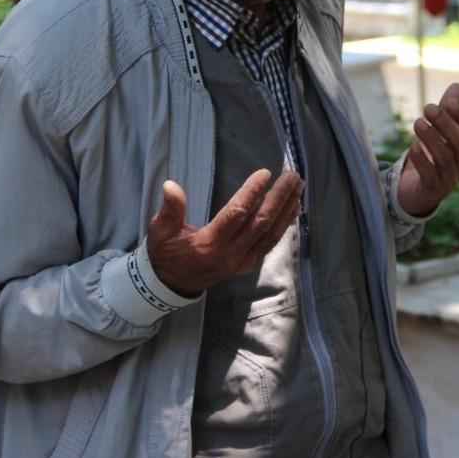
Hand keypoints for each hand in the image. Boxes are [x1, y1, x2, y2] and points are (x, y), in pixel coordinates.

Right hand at [147, 169, 303, 296]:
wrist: (173, 285)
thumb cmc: (166, 252)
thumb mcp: (160, 230)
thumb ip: (169, 209)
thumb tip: (171, 185)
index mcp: (209, 244)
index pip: (236, 214)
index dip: (252, 193)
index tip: (265, 173)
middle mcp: (230, 254)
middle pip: (261, 223)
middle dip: (279, 198)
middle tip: (292, 176)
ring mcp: (242, 261)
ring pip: (270, 234)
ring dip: (286, 209)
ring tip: (298, 187)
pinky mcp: (247, 264)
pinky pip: (270, 243)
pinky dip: (283, 225)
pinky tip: (293, 209)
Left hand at [397, 83, 458, 217]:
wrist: (418, 188)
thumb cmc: (433, 153)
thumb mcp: (440, 130)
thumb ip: (449, 108)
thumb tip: (458, 86)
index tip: (447, 101)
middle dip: (445, 124)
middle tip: (427, 108)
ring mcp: (450, 179)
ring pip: (445, 158)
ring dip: (432, 139)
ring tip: (418, 123)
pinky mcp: (434, 190)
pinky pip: (431, 176)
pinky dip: (423, 161)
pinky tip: (414, 147)